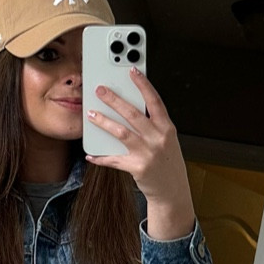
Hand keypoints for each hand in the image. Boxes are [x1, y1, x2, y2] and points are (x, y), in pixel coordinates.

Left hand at [85, 68, 195, 241]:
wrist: (173, 192)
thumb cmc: (168, 164)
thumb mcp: (167, 141)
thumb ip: (153, 126)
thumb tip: (129, 110)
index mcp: (167, 128)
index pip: (154, 101)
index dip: (143, 84)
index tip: (132, 70)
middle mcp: (158, 139)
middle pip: (133, 113)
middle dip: (114, 99)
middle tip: (100, 90)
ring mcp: (148, 153)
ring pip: (121, 132)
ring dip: (104, 122)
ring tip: (90, 113)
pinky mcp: (137, 168)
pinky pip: (114, 160)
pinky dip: (101, 157)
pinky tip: (91, 154)